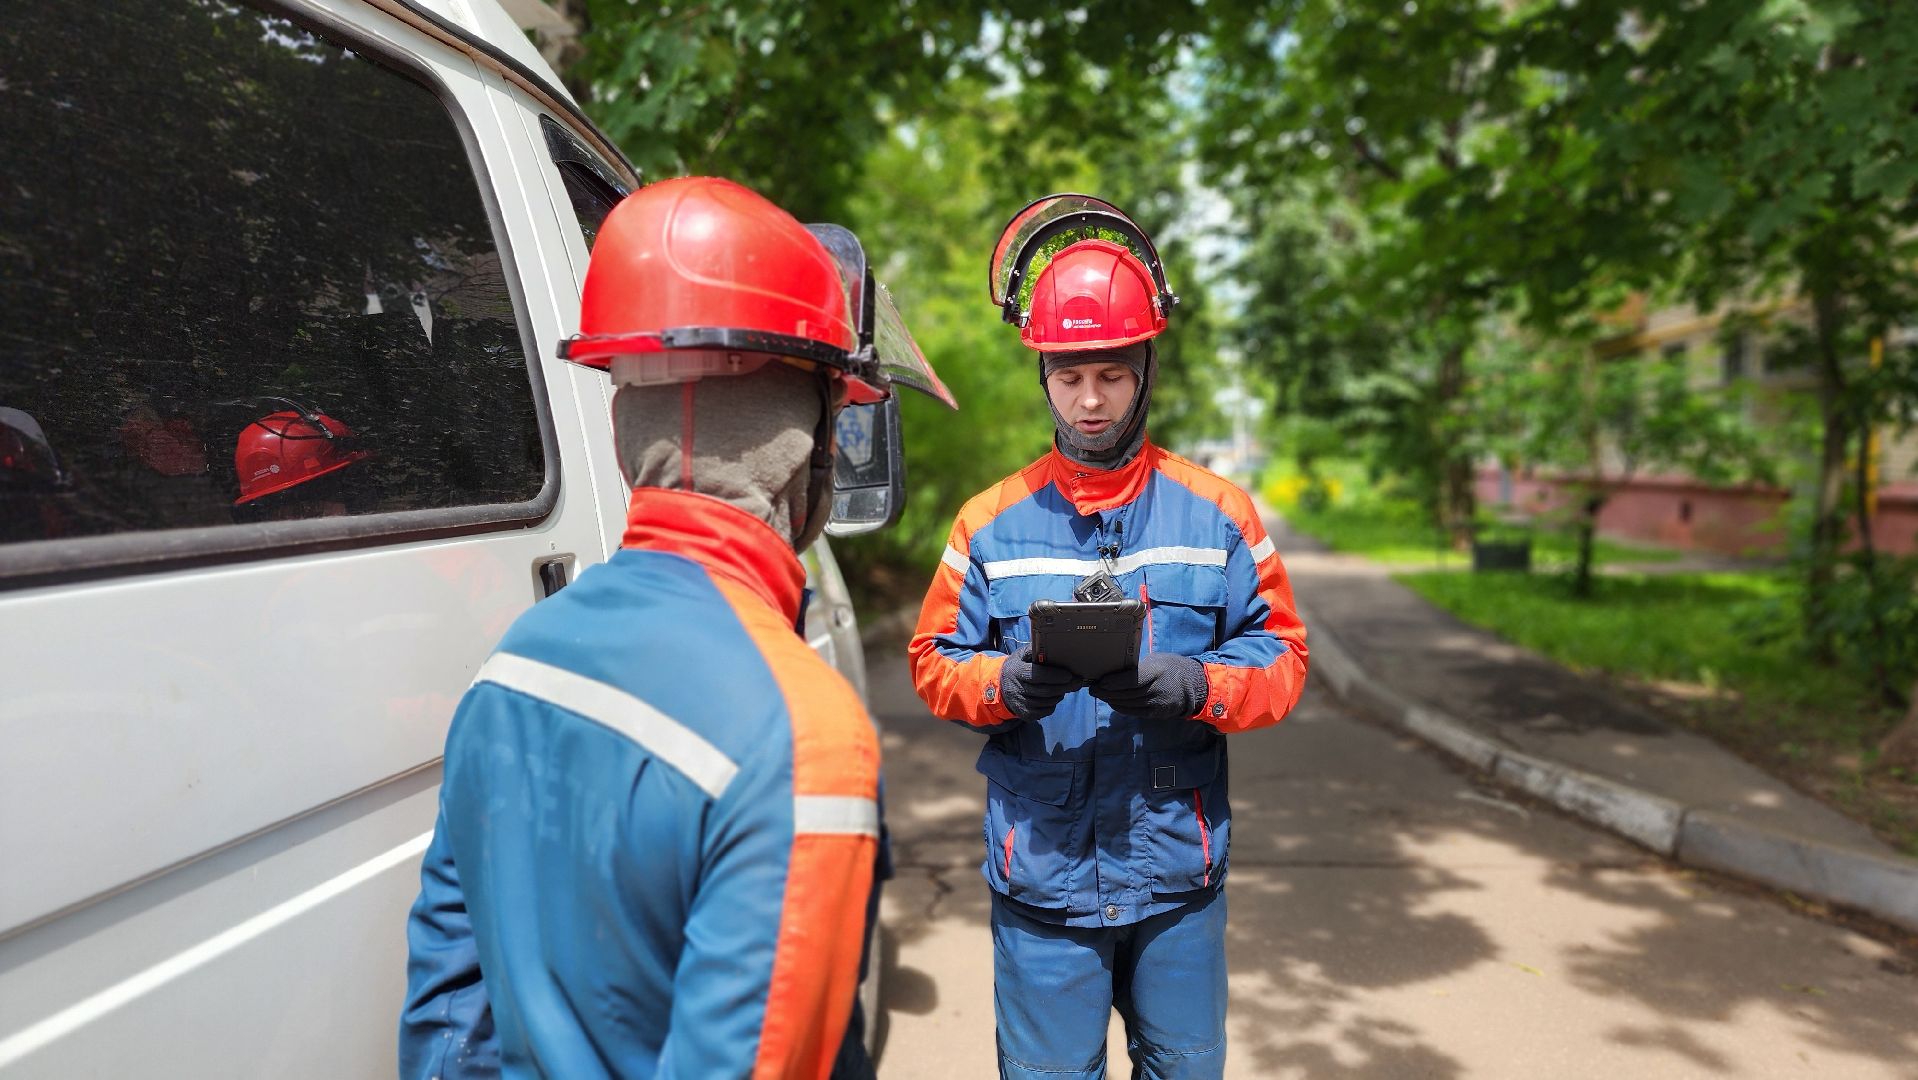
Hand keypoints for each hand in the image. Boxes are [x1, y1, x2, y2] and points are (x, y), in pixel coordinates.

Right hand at [998, 646, 1081, 719]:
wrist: (1000, 687)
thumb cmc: (1017, 667)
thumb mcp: (1021, 655)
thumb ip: (1034, 650)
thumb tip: (1051, 644)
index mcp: (1016, 671)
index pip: (1037, 675)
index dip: (1054, 676)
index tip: (1069, 675)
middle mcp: (1016, 689)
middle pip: (1045, 691)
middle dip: (1064, 687)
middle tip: (1078, 682)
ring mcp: (1020, 703)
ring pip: (1047, 702)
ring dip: (1060, 694)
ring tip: (1065, 687)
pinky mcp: (1024, 714)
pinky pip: (1045, 711)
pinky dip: (1053, 704)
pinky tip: (1055, 696)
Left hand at [1090, 652, 1207, 720]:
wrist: (1193, 685)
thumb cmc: (1170, 667)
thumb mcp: (1156, 659)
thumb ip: (1138, 667)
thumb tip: (1114, 670)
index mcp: (1156, 671)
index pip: (1131, 680)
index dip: (1113, 683)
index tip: (1099, 682)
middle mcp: (1156, 689)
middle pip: (1126, 694)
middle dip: (1106, 692)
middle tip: (1092, 689)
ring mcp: (1157, 704)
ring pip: (1128, 704)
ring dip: (1111, 700)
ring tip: (1099, 695)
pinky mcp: (1156, 714)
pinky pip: (1134, 712)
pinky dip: (1120, 708)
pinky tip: (1112, 702)